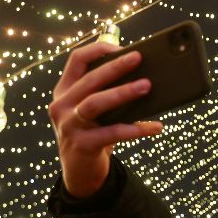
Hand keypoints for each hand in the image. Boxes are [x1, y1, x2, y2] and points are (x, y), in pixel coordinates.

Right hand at [48, 42, 162, 197]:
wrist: (80, 170)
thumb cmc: (94, 130)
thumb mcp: (95, 108)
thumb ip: (108, 90)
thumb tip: (145, 73)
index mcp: (65, 90)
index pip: (76, 60)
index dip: (99, 49)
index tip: (121, 47)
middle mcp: (62, 105)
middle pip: (89, 79)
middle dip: (115, 66)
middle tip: (139, 57)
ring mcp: (69, 125)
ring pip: (95, 103)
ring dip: (123, 92)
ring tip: (147, 86)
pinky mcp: (82, 145)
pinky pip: (112, 133)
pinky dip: (136, 129)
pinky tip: (155, 127)